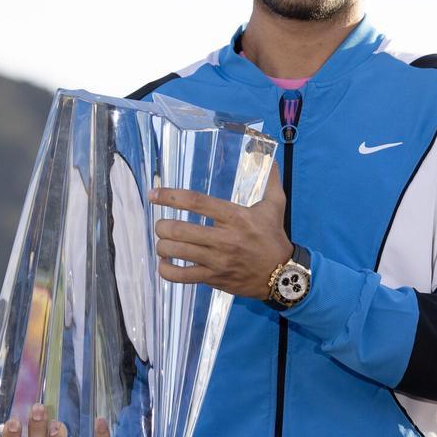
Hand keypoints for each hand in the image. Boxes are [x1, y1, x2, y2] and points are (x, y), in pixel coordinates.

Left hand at [151, 162, 291, 298]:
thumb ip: (271, 181)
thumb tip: (270, 158)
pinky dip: (166, 270)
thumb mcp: (276, 206)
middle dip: (162, 225)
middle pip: (179, 230)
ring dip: (162, 245)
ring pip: (176, 252)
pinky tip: (166, 263)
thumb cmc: (274, 238)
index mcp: (235, 217)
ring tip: (164, 241)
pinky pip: (180, 276)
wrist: (282, 276)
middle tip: (162, 224)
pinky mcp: (213, 278)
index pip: (197, 202)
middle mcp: (224, 239)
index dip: (170, 196)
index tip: (154, 194)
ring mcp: (217, 261)